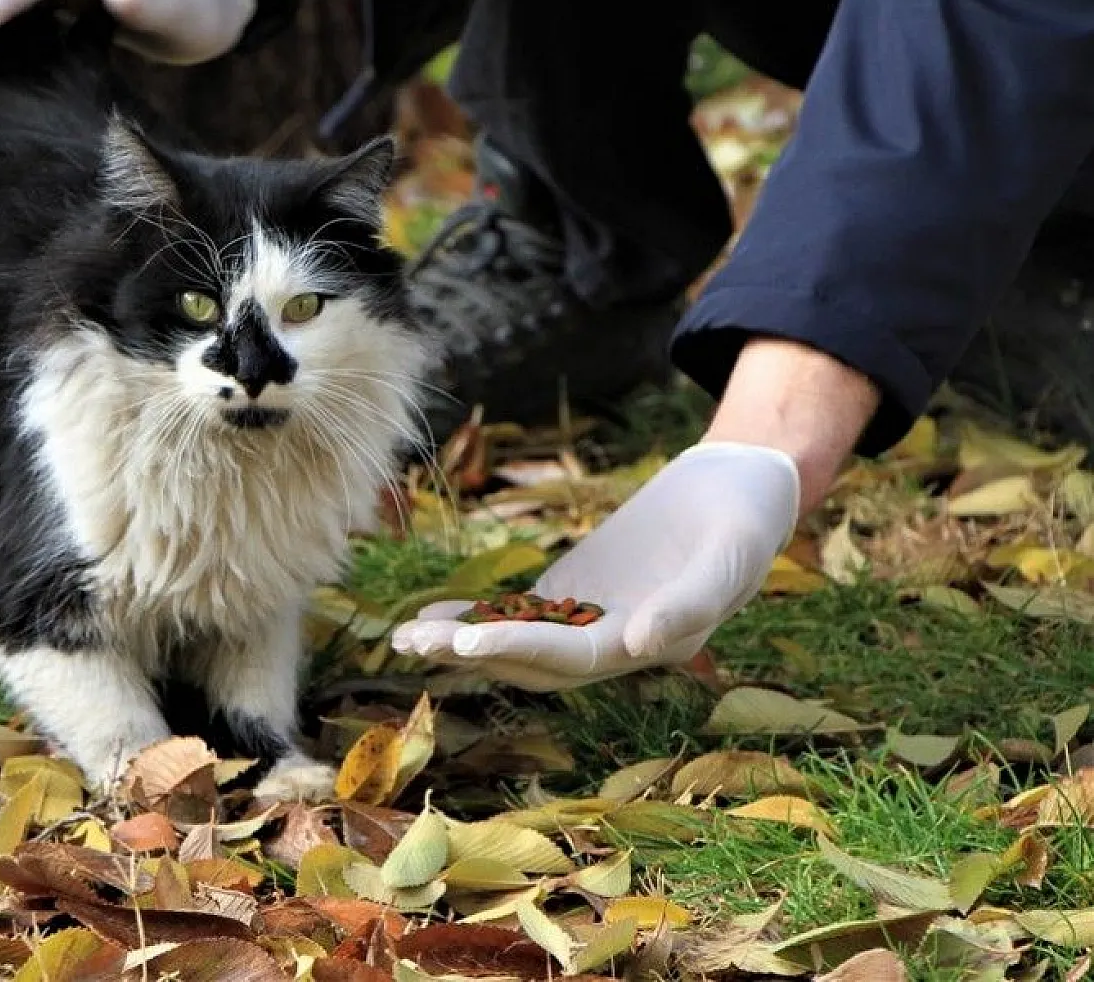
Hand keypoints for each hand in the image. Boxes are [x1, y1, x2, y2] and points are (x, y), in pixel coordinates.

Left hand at [391, 441, 800, 689]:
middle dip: (472, 652)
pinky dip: (476, 616)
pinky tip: (431, 615)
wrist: (742, 489)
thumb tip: (641, 642)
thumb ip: (690, 602)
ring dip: (462, 642)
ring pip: (518, 643)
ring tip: (404, 637)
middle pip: (533, 661)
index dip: (518, 649)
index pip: (573, 658)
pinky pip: (519, 614)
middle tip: (411, 642)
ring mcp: (592, 619)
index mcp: (653, 643)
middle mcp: (616, 643)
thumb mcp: (730, 555)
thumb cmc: (745, 520)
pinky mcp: (577, 592)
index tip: (465, 640)